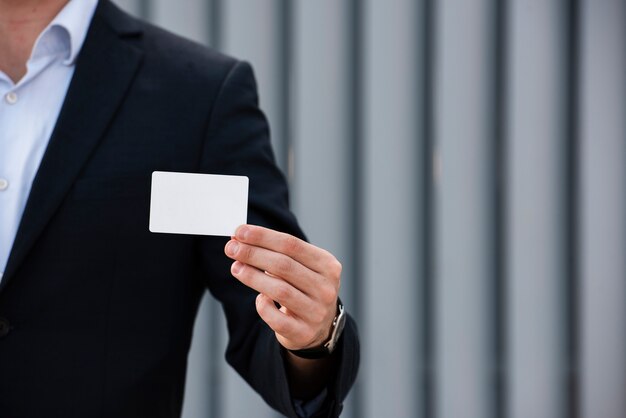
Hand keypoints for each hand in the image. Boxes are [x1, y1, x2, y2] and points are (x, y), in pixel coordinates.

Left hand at [224, 224, 340, 350]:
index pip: (292, 245)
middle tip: (231, 248)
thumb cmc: (304, 289)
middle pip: (284, 265)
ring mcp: (316, 312)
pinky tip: (258, 297)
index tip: (240, 232)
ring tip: (236, 267)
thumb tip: (243, 240)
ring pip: (279, 290)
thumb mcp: (302, 267)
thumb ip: (278, 253)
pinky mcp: (303, 333)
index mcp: (328, 265)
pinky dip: (263, 306)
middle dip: (253, 254)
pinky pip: (276, 318)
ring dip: (252, 276)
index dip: (263, 237)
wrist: (320, 327)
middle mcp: (326, 288)